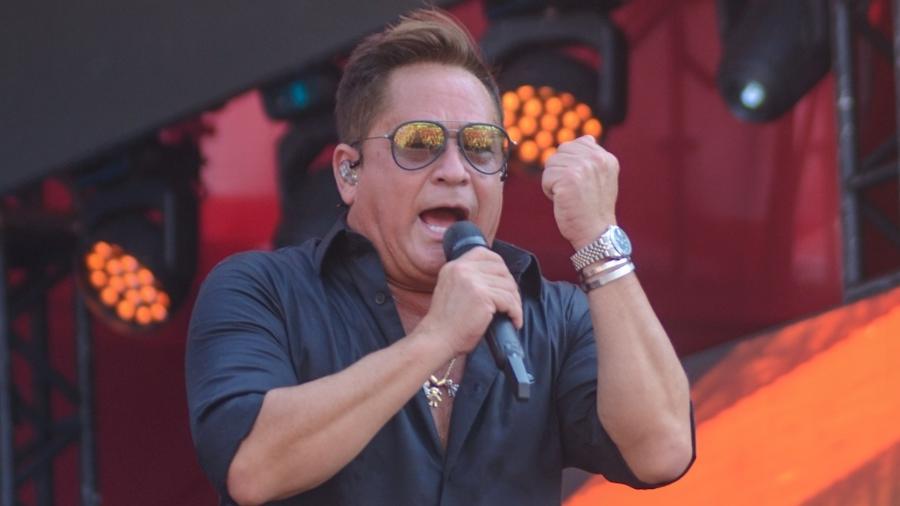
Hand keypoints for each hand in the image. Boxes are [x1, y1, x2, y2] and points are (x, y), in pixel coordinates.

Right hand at [418, 247, 522, 356]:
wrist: (437, 339)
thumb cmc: (445, 323)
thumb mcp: (450, 290)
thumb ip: (465, 279)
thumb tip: (493, 279)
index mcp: (453, 267)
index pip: (483, 253)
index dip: (499, 265)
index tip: (505, 280)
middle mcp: (462, 270)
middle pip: (500, 269)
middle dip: (510, 286)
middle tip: (512, 302)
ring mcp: (472, 282)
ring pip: (508, 286)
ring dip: (515, 302)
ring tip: (513, 314)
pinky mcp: (482, 297)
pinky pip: (509, 301)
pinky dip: (516, 313)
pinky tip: (515, 321)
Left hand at [541, 135, 619, 249]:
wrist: (595, 233)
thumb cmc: (593, 209)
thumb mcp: (602, 178)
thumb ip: (592, 158)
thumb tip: (584, 138)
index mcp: (606, 157)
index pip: (578, 143)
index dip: (570, 163)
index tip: (580, 182)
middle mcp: (596, 158)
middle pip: (561, 152)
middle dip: (561, 172)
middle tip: (574, 191)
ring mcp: (582, 167)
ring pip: (551, 165)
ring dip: (554, 182)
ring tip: (569, 196)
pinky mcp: (568, 178)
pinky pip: (546, 178)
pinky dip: (549, 191)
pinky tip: (563, 201)